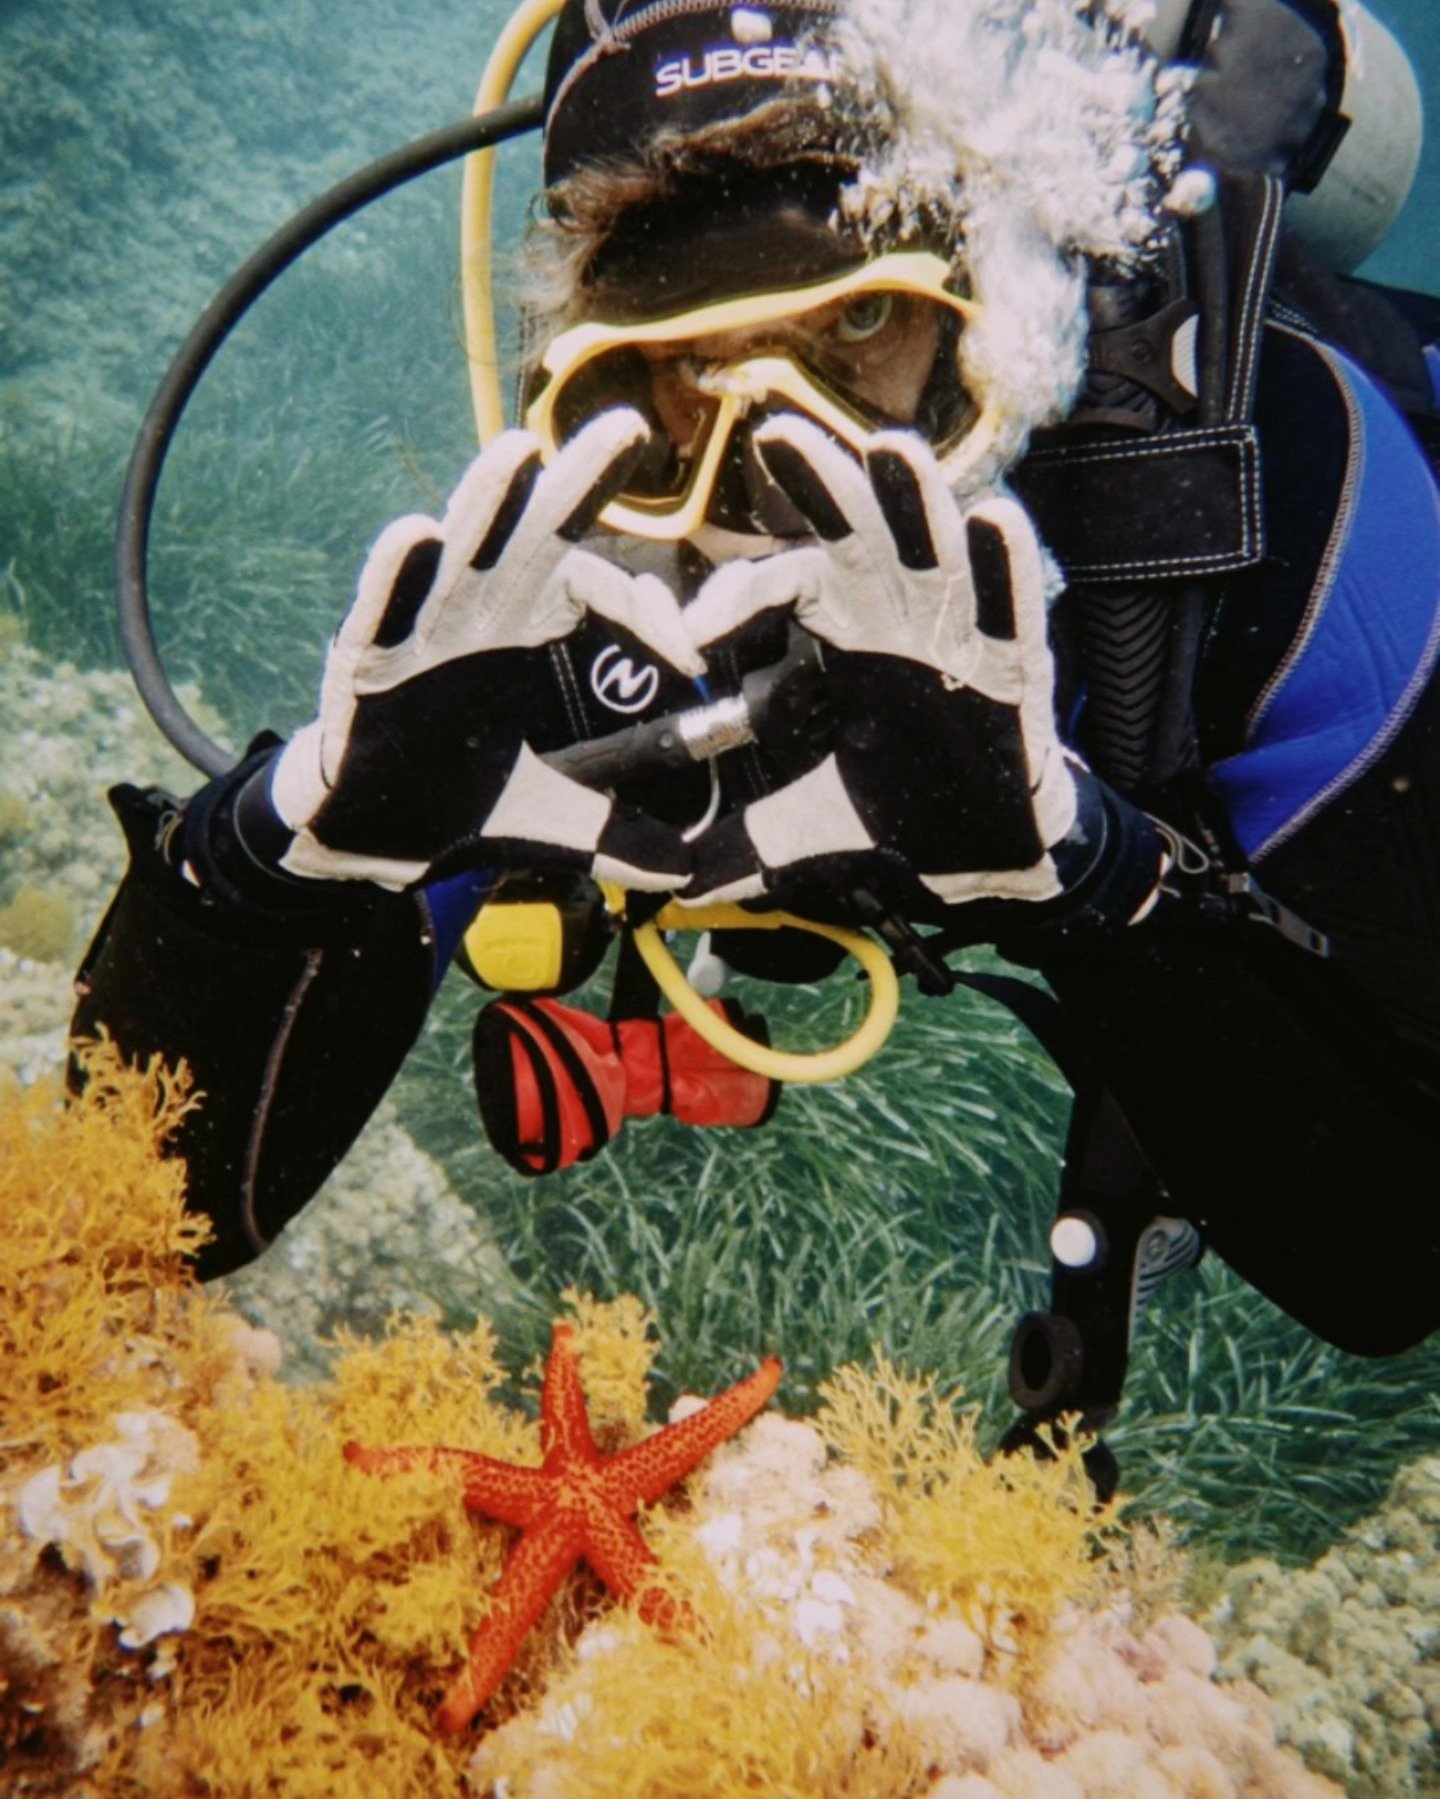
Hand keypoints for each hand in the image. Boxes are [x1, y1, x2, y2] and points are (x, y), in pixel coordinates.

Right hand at [257, 411, 702, 892]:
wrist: (367, 838)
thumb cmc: (454, 798)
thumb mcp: (550, 821)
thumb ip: (613, 835)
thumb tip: (683, 872)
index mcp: (525, 633)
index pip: (590, 588)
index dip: (641, 610)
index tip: (693, 654)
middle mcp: (476, 616)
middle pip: (532, 537)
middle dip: (575, 484)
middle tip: (627, 430)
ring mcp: (417, 634)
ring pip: (455, 556)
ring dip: (485, 505)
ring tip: (518, 454)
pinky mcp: (362, 666)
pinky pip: (379, 613)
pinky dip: (394, 576)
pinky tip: (416, 536)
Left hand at [680, 415, 1087, 912]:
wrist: (990, 857)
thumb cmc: (904, 815)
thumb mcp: (806, 832)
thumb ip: (740, 847)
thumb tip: (669, 889)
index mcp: (847, 641)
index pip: (790, 587)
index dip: (740, 596)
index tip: (692, 633)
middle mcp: (903, 621)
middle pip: (861, 536)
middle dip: (825, 484)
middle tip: (779, 434)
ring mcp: (965, 638)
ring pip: (939, 554)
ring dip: (917, 503)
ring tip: (892, 450)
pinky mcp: (1018, 672)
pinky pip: (1014, 612)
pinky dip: (1007, 570)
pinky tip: (995, 523)